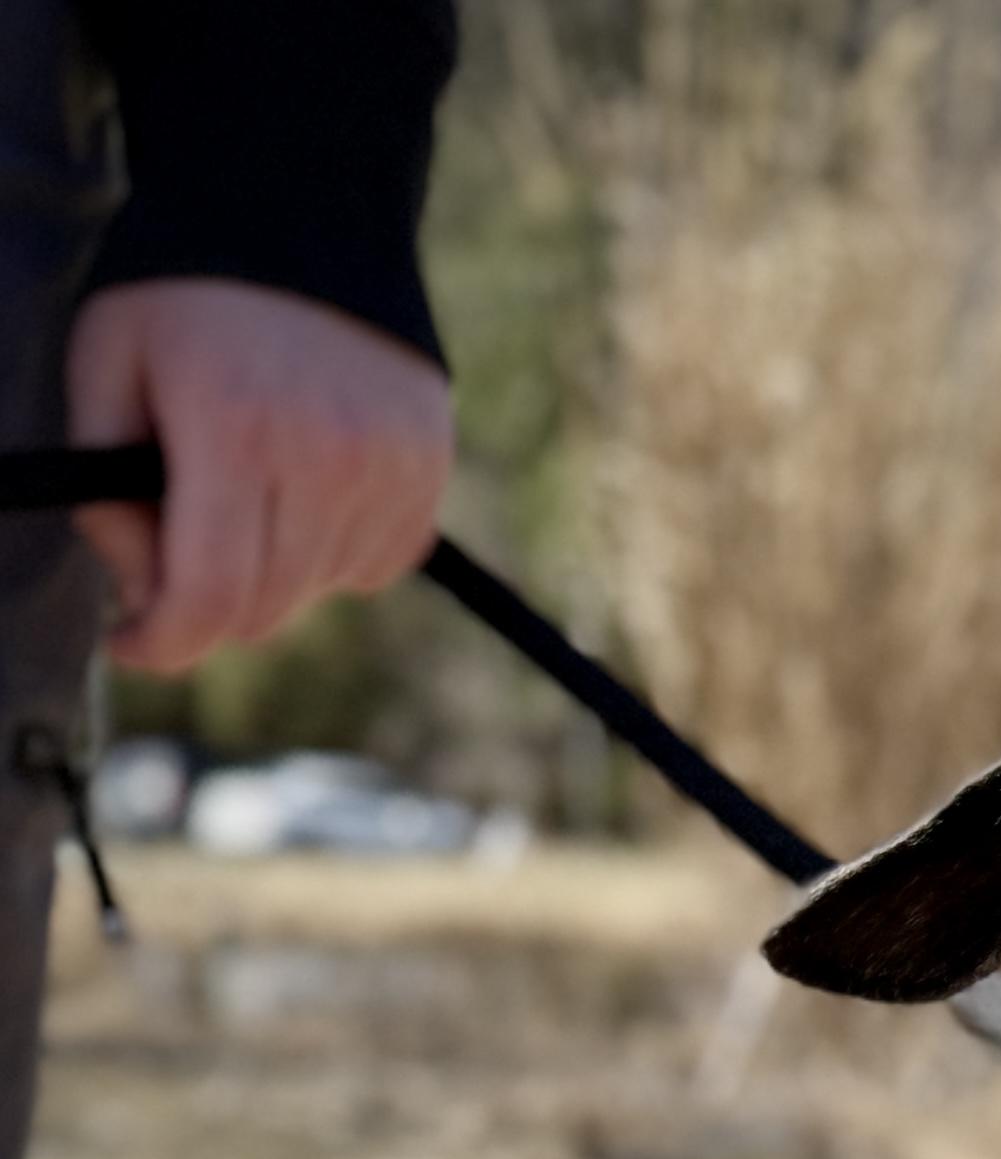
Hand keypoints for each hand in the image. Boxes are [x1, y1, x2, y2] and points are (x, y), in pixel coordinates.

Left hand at [66, 278, 453, 675]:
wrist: (297, 204)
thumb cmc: (182, 292)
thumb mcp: (105, 366)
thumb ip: (106, 492)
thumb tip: (145, 593)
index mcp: (234, 431)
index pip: (209, 599)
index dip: (162, 644)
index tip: (129, 642)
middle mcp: (325, 458)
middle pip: (266, 609)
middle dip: (210, 603)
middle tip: (174, 556)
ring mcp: (389, 466)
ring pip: (321, 591)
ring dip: (273, 569)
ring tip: (246, 490)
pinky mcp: (428, 468)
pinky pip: (376, 564)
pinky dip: (334, 551)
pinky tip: (304, 485)